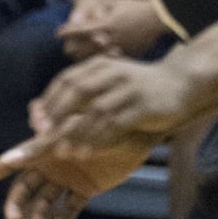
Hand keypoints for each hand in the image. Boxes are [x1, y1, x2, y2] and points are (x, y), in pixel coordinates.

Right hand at [0, 130, 157, 218]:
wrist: (135, 133)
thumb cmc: (102, 126)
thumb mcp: (71, 133)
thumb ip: (42, 146)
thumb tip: (11, 158)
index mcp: (44, 148)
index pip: (12, 161)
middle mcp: (52, 164)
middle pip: (26, 188)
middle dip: (17, 206)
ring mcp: (67, 178)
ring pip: (46, 201)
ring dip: (41, 217)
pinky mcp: (85, 189)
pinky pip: (69, 208)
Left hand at [30, 53, 199, 146]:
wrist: (180, 83)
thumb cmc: (138, 87)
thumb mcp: (110, 82)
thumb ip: (84, 92)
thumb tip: (46, 108)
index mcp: (100, 65)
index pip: (67, 80)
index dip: (50, 101)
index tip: (37, 122)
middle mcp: (112, 72)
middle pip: (77, 91)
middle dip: (59, 115)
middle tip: (45, 136)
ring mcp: (129, 88)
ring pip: (96, 111)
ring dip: (77, 132)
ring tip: (64, 151)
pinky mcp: (144, 105)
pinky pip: (117, 124)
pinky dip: (99, 139)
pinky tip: (89, 152)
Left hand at [59, 0, 163, 58]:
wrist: (160, 18)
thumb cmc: (136, 6)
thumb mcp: (115, 1)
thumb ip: (96, 7)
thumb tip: (77, 16)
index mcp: (107, 24)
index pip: (81, 30)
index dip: (68, 31)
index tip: (58, 33)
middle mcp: (112, 39)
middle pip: (84, 48)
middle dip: (73, 47)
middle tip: (66, 47)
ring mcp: (121, 50)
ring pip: (94, 59)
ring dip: (84, 57)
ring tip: (76, 55)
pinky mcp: (128, 57)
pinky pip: (108, 63)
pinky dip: (99, 63)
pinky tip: (94, 63)